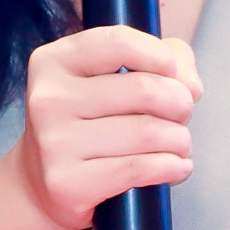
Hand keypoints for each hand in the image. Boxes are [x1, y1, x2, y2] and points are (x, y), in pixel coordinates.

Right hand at [0, 25, 202, 229]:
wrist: (39, 187)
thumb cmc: (86, 126)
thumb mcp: (109, 79)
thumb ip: (160, 60)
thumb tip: (190, 85)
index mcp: (53, 62)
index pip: (119, 42)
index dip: (160, 56)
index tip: (172, 74)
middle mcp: (48, 99)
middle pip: (144, 89)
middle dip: (180, 103)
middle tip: (181, 116)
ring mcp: (55, 142)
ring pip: (148, 132)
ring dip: (179, 140)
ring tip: (178, 144)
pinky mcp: (68, 182)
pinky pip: (140, 168)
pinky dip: (172, 167)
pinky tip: (175, 166)